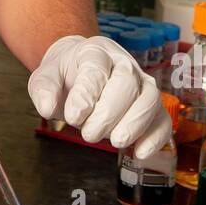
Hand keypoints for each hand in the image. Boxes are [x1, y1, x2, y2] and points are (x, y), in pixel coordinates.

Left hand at [27, 35, 170, 157]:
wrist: (80, 73)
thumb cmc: (65, 76)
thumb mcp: (45, 77)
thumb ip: (43, 89)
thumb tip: (47, 106)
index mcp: (95, 52)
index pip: (96, 68)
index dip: (86, 94)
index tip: (74, 116)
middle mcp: (123, 63)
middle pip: (126, 82)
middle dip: (109, 112)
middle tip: (89, 134)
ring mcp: (141, 83)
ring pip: (150, 98)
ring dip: (135, 124)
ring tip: (115, 142)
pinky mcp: (151, 105)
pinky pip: (162, 119)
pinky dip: (156, 137)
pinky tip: (140, 152)